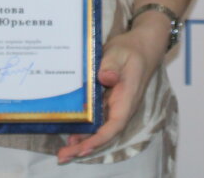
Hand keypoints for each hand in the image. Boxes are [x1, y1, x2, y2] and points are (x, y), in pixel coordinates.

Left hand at [56, 24, 165, 163]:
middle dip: (84, 146)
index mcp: (126, 97)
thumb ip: (112, 65)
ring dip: (82, 140)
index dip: (99, 138)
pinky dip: (83, 128)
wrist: (141, 46)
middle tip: (63, 156)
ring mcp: (114, 105)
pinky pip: (95, 119)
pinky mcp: (107, 101)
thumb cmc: (131, 49)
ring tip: (62, 152)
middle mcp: (121, 106)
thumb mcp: (120, 52)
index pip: (115, 124)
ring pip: (99, 128)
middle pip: (104, 132)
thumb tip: (105, 78)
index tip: (82, 148)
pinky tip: (69, 133)